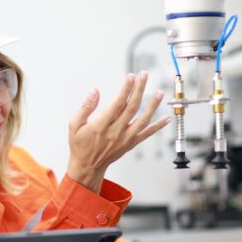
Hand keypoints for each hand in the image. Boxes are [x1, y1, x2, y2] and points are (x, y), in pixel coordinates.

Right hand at [66, 72, 170, 191]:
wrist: (88, 166)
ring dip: (152, 106)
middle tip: (144, 75)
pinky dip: (158, 126)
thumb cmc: (80, 144)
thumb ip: (86, 107)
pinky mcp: (130, 143)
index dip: (125, 89)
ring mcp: (125, 138)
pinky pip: (147, 134)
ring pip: (142, 120)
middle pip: (131, 108)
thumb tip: (95, 91)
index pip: (117, 104)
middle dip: (139, 90)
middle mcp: (115, 132)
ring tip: (159, 93)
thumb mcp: (75, 125)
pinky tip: (166, 118)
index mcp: (101, 126)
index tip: (130, 77)